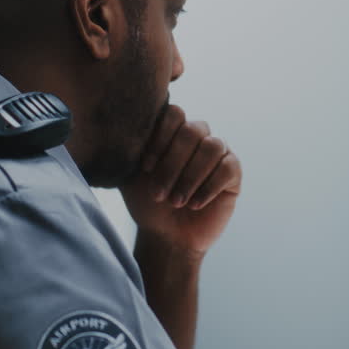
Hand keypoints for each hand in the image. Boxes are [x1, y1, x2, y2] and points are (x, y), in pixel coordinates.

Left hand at [120, 104, 240, 260]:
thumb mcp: (129, 174)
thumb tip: (115, 130)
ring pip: (212, 147)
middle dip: (173, 164)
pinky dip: (209, 186)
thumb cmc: (146, 202)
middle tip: (158, 193)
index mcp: (173, 130)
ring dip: (190, 176)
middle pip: (193, 130)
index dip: (161, 137)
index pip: (174, 113)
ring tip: (176, 201)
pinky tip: (195, 204)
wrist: (166, 235)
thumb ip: (126, 149)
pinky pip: (228, 168)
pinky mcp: (233, 174)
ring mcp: (218, 153)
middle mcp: (198, 136)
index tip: (146, 167)